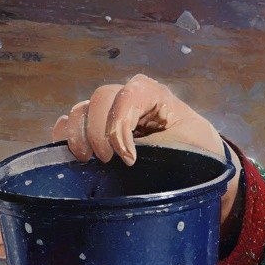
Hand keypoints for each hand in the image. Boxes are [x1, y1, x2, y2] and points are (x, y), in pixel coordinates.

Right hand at [53, 75, 225, 168]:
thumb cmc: (200, 157)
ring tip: (87, 160)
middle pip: (101, 98)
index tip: (128, 159)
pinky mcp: (94, 132)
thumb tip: (130, 161)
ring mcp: (108, 114)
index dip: (121, 125)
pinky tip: (73, 157)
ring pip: (80, 110)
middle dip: (98, 130)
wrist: (200, 170)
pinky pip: (68, 126)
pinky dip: (65, 138)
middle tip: (106, 160)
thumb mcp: (191, 147)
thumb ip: (163, 145)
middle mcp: (128, 99)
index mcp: (154, 95)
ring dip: (77, 134)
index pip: (130, 94)